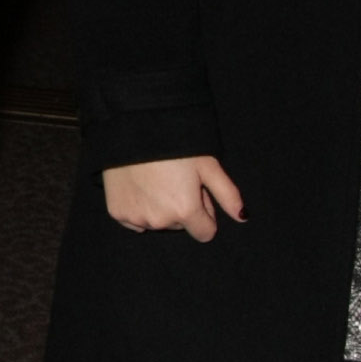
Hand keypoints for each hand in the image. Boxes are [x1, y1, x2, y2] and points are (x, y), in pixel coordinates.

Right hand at [102, 156, 244, 243]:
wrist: (132, 128)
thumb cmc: (174, 144)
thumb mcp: (207, 165)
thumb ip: (227, 194)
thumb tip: (243, 217)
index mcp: (186, 211)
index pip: (205, 233)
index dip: (205, 213)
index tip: (197, 193)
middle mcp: (161, 221)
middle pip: (180, 226)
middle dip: (181, 209)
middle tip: (175, 181)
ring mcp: (137, 219)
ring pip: (157, 224)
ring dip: (159, 209)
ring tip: (155, 180)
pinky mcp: (117, 213)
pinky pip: (134, 221)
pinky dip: (138, 208)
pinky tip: (138, 187)